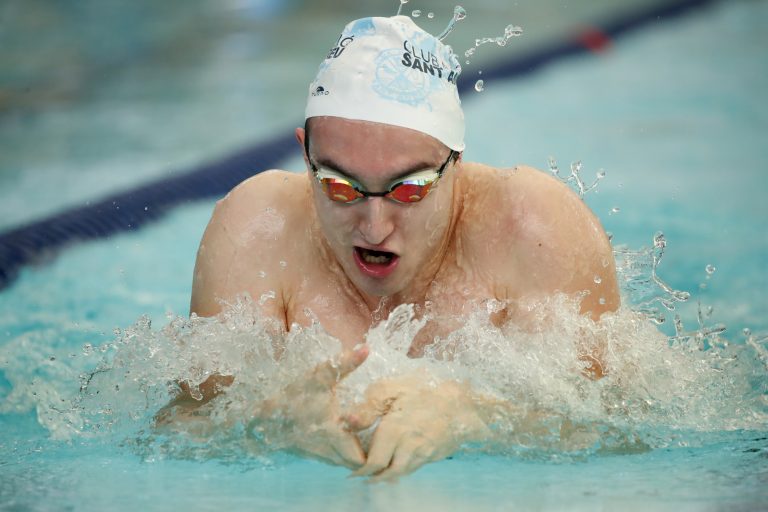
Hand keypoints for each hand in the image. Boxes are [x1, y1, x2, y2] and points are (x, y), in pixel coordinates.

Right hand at [250, 346, 368, 468]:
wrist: (264, 409)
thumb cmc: (296, 391)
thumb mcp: (321, 375)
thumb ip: (346, 363)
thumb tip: (367, 348)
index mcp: (333, 432)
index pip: (359, 459)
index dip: (374, 452)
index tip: (384, 439)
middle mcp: (326, 449)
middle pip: (355, 465)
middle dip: (368, 455)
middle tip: (380, 439)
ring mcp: (318, 454)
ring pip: (344, 464)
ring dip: (355, 455)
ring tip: (368, 439)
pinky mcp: (311, 453)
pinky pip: (333, 460)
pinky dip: (343, 454)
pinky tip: (348, 438)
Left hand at [346, 372, 490, 480]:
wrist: (460, 399)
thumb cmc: (422, 389)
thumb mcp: (391, 389)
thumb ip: (368, 407)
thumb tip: (347, 420)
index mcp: (394, 429)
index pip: (374, 462)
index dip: (362, 471)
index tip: (353, 473)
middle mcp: (409, 446)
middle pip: (387, 472)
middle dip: (374, 477)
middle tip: (363, 476)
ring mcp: (423, 452)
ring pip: (401, 473)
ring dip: (388, 476)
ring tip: (377, 474)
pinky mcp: (434, 454)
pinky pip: (414, 467)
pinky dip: (402, 469)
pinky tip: (396, 463)